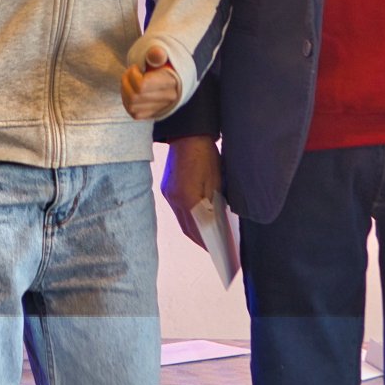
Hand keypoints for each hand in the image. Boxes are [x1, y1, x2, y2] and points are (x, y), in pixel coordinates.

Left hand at [120, 43, 179, 118]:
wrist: (173, 75)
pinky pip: (134, 113)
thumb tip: (156, 53)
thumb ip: (157, 54)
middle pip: (134, 96)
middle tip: (129, 72)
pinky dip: (127, 102)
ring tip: (129, 81)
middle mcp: (169, 97)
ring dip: (124, 92)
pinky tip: (131, 91)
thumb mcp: (161, 54)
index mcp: (172, 81)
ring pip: (131, 106)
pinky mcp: (154, 113)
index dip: (132, 74)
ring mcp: (162, 107)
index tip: (136, 67)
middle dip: (126, 82)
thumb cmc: (164, 62)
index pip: (141, 85)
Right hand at [159, 135, 219, 249]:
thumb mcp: (215, 181)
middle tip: (213, 248)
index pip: (197, 228)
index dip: (206, 242)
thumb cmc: (206, 155)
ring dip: (194, 229)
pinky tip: (198, 219)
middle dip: (200, 239)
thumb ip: (214, 204)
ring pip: (181, 219)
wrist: (188, 134)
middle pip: (186, 227)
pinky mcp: (167, 188)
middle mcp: (173, 199)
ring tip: (208, 237)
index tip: (216, 251)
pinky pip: (178, 209)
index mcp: (186, 197)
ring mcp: (168, 193)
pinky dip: (188, 217)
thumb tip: (215, 224)